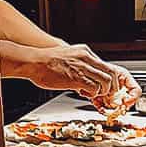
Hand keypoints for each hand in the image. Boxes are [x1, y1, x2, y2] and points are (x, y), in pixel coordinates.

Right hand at [24, 44, 140, 100]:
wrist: (34, 61)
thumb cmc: (46, 62)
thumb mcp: (68, 56)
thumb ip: (79, 64)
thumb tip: (84, 76)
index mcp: (85, 51)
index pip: (106, 65)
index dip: (109, 78)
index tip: (106, 86)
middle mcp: (86, 58)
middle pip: (111, 73)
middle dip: (111, 87)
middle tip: (105, 94)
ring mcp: (82, 67)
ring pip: (106, 81)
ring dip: (102, 91)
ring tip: (92, 94)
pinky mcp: (76, 78)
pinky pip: (94, 88)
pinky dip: (92, 94)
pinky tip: (84, 94)